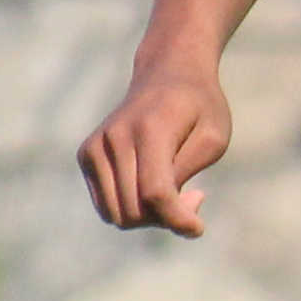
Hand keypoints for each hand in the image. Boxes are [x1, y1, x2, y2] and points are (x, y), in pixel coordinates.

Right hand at [81, 60, 230, 235]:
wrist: (167, 72)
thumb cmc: (199, 107)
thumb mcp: (212, 139)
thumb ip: (186, 177)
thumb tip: (168, 216)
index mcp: (150, 129)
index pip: (155, 192)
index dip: (178, 218)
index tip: (198, 228)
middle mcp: (115, 136)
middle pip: (135, 209)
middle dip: (167, 217)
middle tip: (193, 196)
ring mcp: (95, 146)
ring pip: (117, 215)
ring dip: (149, 217)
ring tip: (174, 192)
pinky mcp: (87, 154)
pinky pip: (107, 207)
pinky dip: (131, 209)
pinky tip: (151, 187)